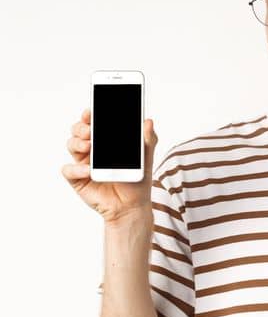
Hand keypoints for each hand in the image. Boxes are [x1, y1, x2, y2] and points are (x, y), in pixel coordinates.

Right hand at [61, 107, 158, 227]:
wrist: (132, 206)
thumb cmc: (137, 181)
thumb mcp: (146, 160)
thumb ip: (147, 141)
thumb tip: (148, 121)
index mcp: (106, 142)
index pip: (94, 124)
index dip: (90, 115)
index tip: (91, 111)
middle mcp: (91, 150)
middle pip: (78, 131)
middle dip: (81, 127)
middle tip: (91, 130)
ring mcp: (83, 163)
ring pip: (71, 145)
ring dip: (77, 142)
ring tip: (89, 146)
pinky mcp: (77, 179)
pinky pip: (68, 170)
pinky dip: (76, 169)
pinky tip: (88, 170)